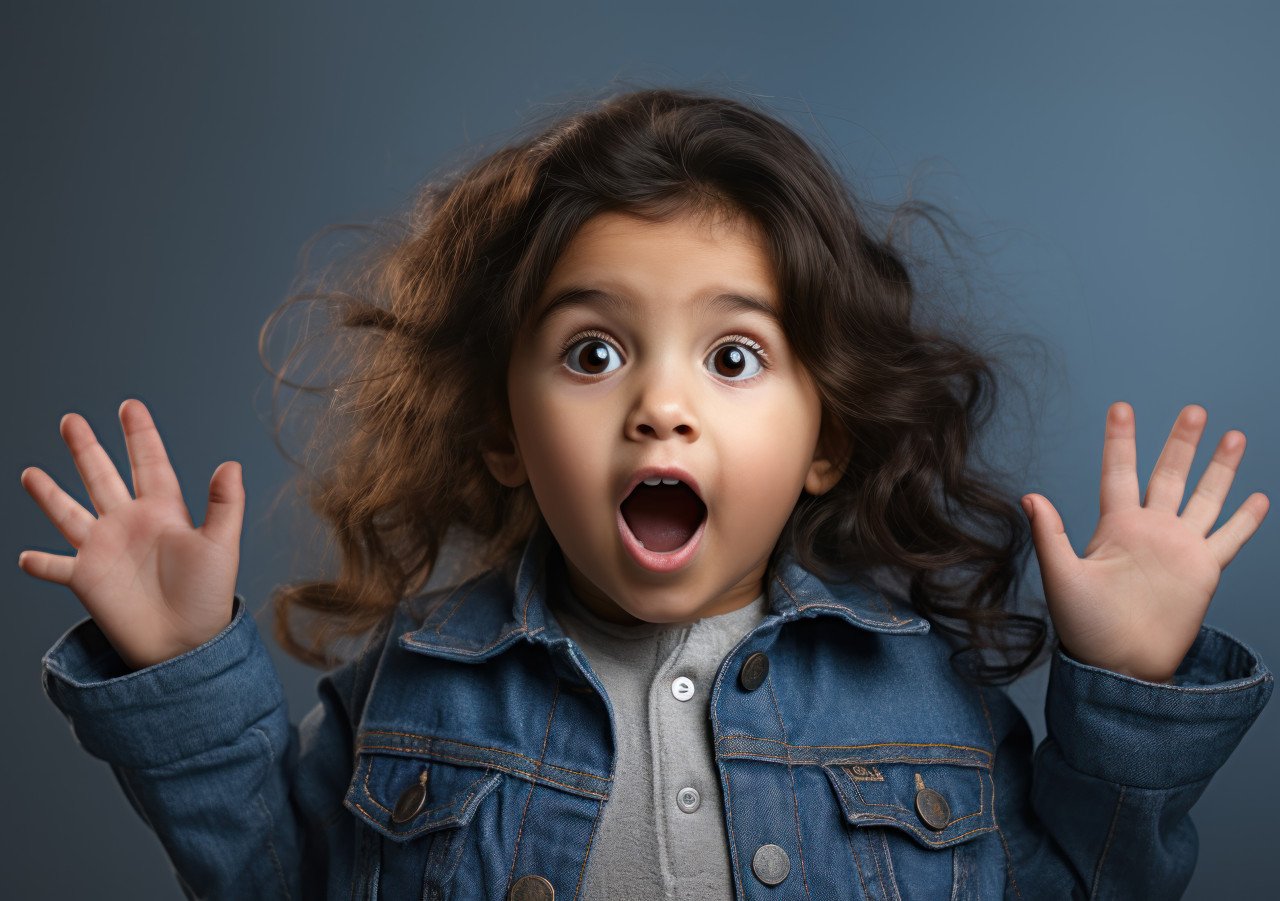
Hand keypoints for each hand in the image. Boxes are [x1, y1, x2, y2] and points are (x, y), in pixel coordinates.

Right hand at [19, 399, 244, 670]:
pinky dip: (39, 562)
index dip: (141, 435)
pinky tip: (24, 557)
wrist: (186, 644)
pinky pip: (56, 567)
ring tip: (31, 474)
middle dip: (86, 450)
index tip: (130, 406)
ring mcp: (104, 550)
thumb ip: (224, 505)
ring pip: (70, 513)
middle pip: (102, 478)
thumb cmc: (208, 596)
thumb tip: (230, 463)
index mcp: (163, 512)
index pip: (150, 464)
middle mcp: (129, 525)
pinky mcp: (86, 580)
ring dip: (50, 495)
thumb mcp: (221, 546)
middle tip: (72, 420)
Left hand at [1022, 402, 1267, 682]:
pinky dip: (1244, 519)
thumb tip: (1029, 496)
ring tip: (1234, 436)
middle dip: (1181, 443)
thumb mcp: (1061, 577)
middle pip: (1169, 475)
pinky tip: (1258, 497)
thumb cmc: (1084, 626)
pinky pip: (1229, 539)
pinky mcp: (1204, 571)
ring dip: (1220, 468)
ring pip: (1205, 497)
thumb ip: (1051, 535)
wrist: (1119, 665)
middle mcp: (1150, 530)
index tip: (1121, 407)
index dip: (1121, 441)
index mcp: (1115, 526)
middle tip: (1194, 410)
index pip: (1119, 472)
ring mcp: (1179, 548)